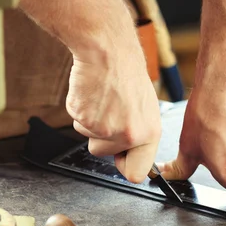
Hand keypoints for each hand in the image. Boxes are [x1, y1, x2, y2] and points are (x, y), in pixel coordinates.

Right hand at [65, 48, 160, 182]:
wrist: (107, 50)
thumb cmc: (126, 73)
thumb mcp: (145, 108)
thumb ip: (138, 134)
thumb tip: (131, 154)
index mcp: (149, 134)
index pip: (136, 174)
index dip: (124, 164)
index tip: (121, 157)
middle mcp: (128, 135)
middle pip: (103, 154)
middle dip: (101, 137)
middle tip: (109, 111)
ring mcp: (103, 129)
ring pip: (88, 137)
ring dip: (91, 121)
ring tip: (102, 98)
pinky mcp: (83, 119)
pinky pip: (76, 123)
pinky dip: (80, 109)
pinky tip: (91, 94)